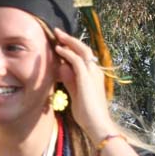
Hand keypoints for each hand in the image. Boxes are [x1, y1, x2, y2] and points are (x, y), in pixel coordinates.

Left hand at [53, 27, 116, 141]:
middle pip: (84, 48)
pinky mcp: (86, 77)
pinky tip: (59, 50)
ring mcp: (93, 72)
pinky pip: (76, 60)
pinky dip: (67, 53)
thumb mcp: (75, 92)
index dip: (73, 46)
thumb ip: (70, 80)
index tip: (61, 41)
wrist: (97, 123)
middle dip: (70, 39)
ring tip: (57, 35)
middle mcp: (96, 70)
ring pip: (82, 50)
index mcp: (95, 74)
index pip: (84, 55)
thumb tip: (62, 69)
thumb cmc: (87, 112)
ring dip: (69, 41)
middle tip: (58, 32)